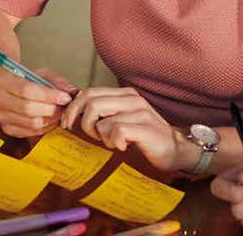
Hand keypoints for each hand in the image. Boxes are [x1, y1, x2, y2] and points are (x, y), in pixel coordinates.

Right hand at [0, 67, 76, 136]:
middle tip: (65, 107)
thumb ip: (57, 81)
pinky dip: (45, 127)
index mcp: (2, 81)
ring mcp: (1, 116)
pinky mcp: (7, 129)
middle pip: (28, 108)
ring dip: (50, 119)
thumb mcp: (40, 73)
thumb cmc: (25, 80)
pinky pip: (30, 132)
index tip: (64, 97)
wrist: (8, 88)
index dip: (48, 95)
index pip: (26, 90)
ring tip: (60, 112)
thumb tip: (71, 91)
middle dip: (51, 109)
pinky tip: (52, 120)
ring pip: (31, 122)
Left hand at [61, 87, 181, 171]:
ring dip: (101, 136)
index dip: (73, 108)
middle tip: (91, 137)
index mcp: (123, 94)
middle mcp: (132, 98)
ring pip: (102, 120)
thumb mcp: (120, 120)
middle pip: (91, 102)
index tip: (67, 124)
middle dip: (83, 123)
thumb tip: (73, 112)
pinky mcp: (146, 128)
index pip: (88, 92)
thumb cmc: (143, 137)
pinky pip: (117, 132)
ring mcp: (140, 112)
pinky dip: (113, 142)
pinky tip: (121, 147)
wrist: (175, 150)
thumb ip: (103, 113)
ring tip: (111, 142)